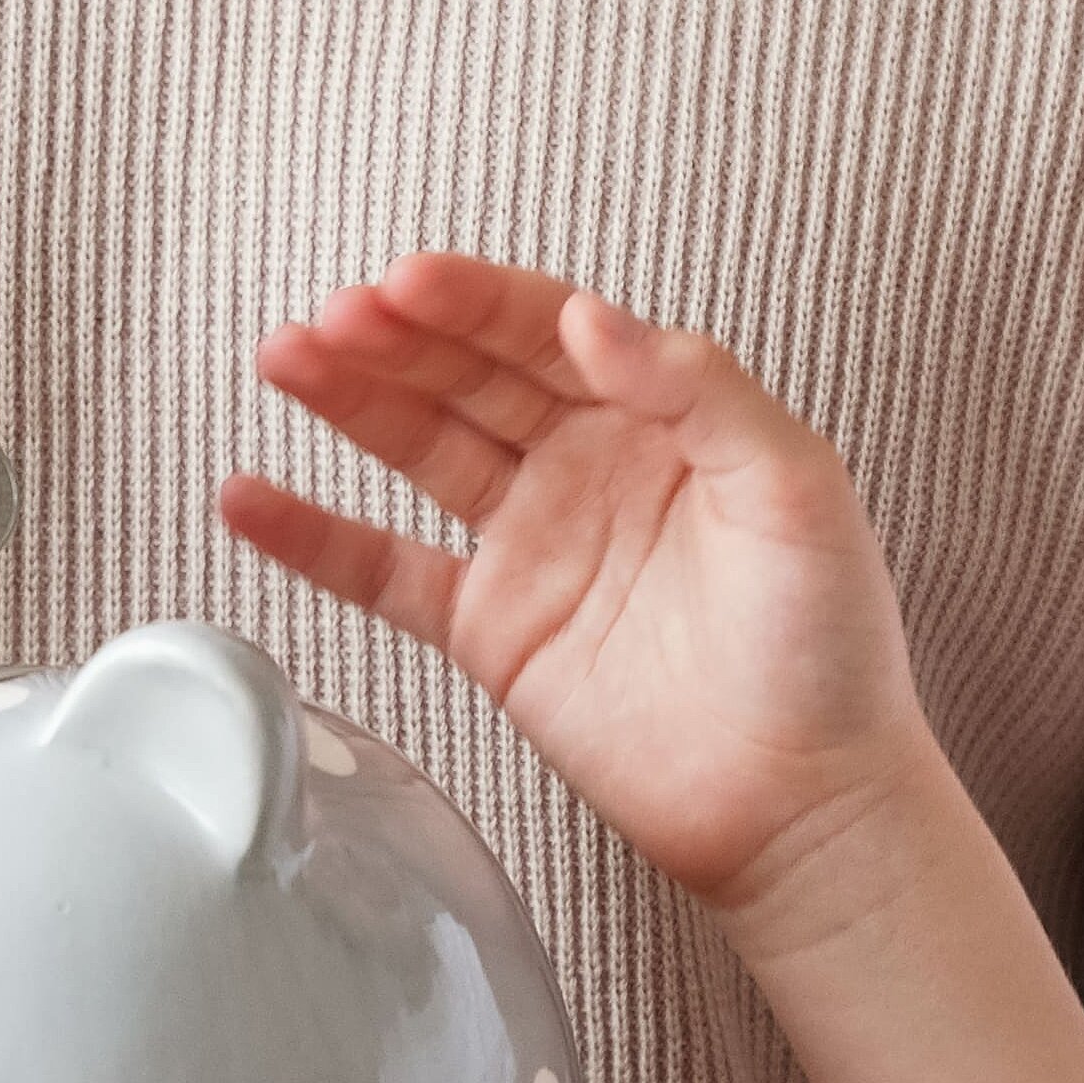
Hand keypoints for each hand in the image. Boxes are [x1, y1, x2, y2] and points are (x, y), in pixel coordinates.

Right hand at [224, 255, 1083, 1082]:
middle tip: (337, 316)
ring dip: (348, 399)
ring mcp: (532, 545)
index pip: (548, 331)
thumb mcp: (797, 486)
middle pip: (469, 375)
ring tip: (286, 357)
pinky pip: (384, 572)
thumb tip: (593, 318)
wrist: (805, 801)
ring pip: (418, 448)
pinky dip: (314, 537)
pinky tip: (252, 497)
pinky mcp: (491, 630)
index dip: (475, 301)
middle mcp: (587, 467)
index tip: (412, 282)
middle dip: (398, 337)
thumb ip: (701, 389)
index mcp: (660, 417)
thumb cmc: (830, 646)